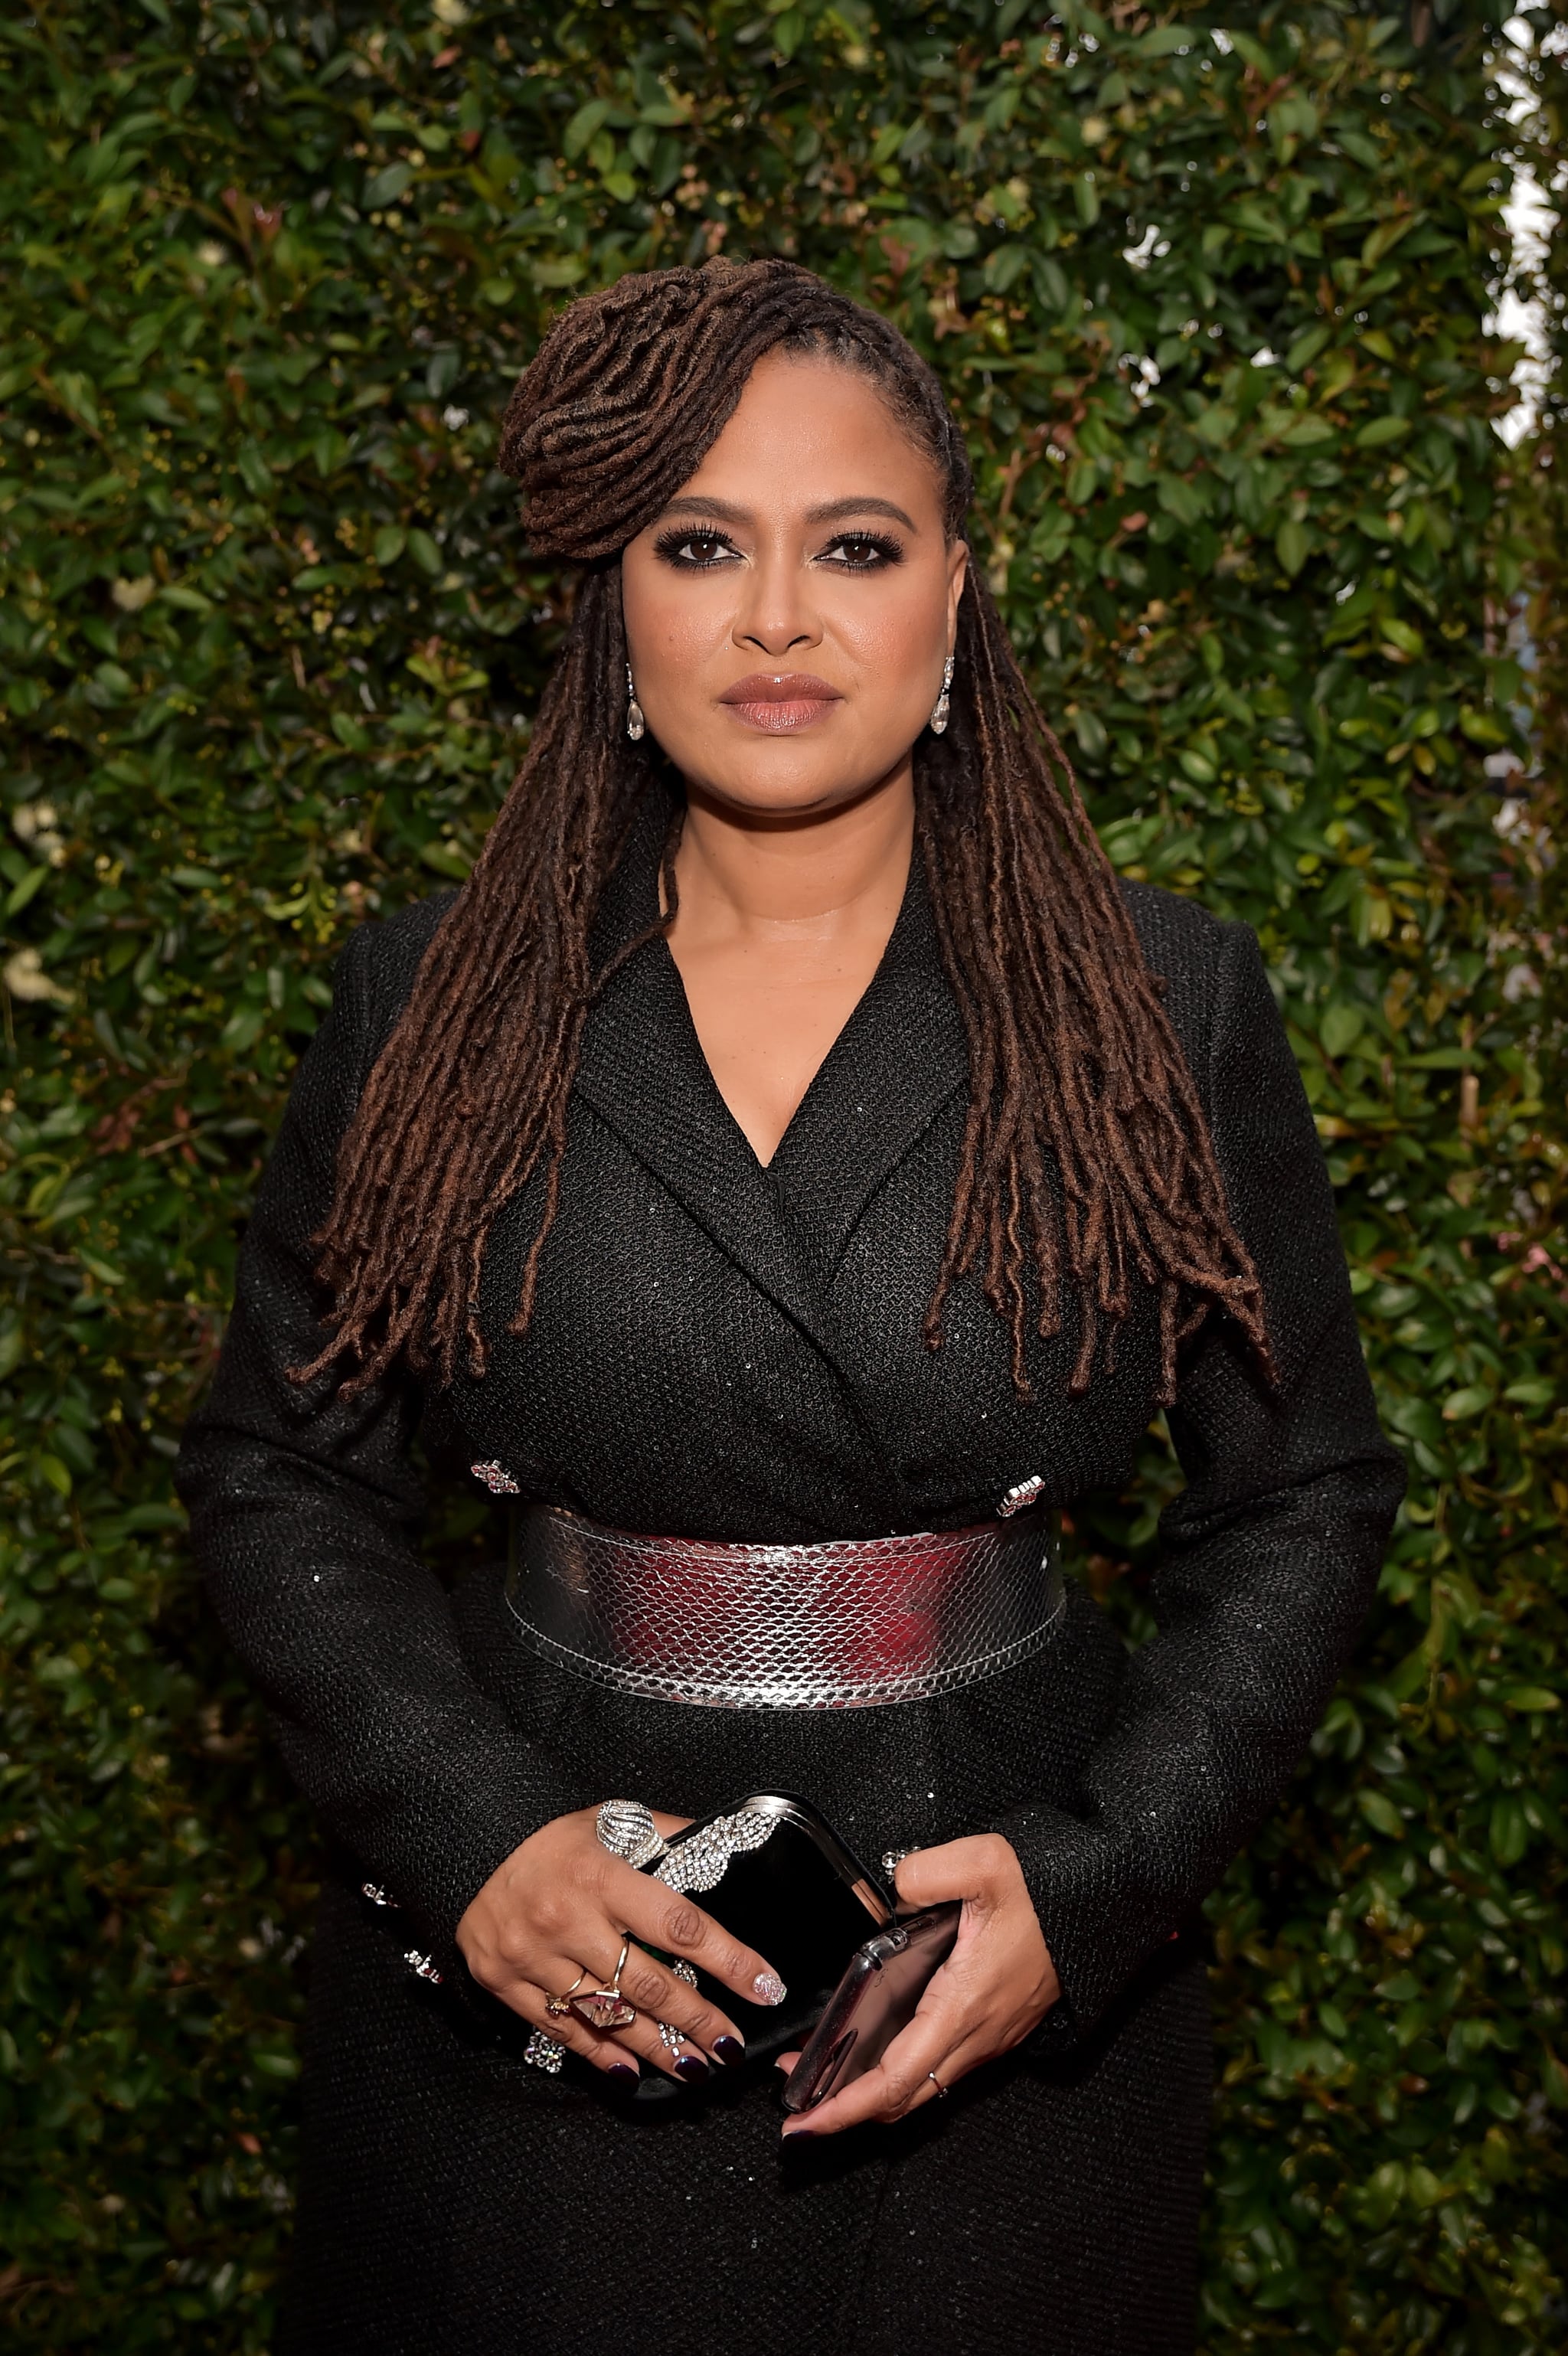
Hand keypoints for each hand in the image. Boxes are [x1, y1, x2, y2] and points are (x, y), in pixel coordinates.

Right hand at [455, 1805, 787, 2086]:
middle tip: (733, 2045)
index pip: (681, 1926)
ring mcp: (534, 1956)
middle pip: (649, 1985)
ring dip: (658, 2048)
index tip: (765, 1986)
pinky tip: (633, 2072)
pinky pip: (562, 2030)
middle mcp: (568, 1920)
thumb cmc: (555, 1836)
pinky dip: (600, 2054)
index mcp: (602, 1875)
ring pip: (609, 2017)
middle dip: (699, 2020)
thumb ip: (669, 1838)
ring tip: (697, 2067)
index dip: (730, 1961)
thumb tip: (728, 1847)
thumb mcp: (613, 1819)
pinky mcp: (507, 1983)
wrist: (471, 1842)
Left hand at [777, 1833, 1058, 2136]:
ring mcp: (990, 2035)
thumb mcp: (983, 1863)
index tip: (805, 2123)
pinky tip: (877, 2040)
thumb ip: (922, 1872)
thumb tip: (889, 1891)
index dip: (846, 2108)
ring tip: (824, 2066)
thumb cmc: (1050, 1890)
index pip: (895, 2080)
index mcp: (963, 2006)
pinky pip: (942, 2063)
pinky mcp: (998, 2025)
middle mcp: (977, 2034)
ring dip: (872, 2087)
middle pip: (903, 2097)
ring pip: (923, 2083)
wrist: (1105, 1901)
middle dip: (845, 2106)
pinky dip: (901, 2067)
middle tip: (796, 2094)